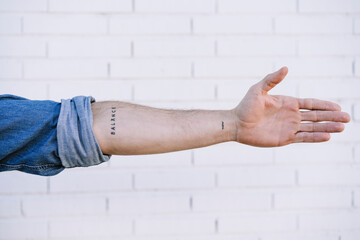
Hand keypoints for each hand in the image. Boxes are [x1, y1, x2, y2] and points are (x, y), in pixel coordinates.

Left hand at [232, 67, 350, 146]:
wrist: (237, 124)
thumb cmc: (246, 106)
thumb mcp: (258, 90)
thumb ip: (272, 79)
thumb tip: (286, 68)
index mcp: (288, 103)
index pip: (311, 104)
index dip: (324, 105)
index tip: (338, 107)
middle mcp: (291, 116)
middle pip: (316, 116)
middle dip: (331, 117)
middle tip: (347, 118)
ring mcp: (289, 128)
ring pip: (313, 128)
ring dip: (327, 127)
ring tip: (342, 128)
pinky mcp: (285, 139)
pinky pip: (303, 138)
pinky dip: (315, 137)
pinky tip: (327, 136)